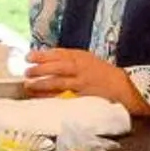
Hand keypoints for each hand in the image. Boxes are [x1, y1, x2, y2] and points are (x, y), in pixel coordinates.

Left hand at [23, 49, 138, 108]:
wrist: (123, 87)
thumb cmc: (102, 73)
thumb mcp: (86, 60)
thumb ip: (69, 59)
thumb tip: (46, 60)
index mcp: (81, 57)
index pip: (59, 53)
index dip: (42, 55)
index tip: (28, 56)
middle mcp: (81, 68)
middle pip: (57, 66)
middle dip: (40, 68)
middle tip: (26, 70)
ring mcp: (82, 83)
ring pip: (59, 81)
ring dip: (42, 83)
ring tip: (29, 84)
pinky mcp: (83, 96)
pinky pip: (65, 96)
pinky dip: (52, 96)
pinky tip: (41, 97)